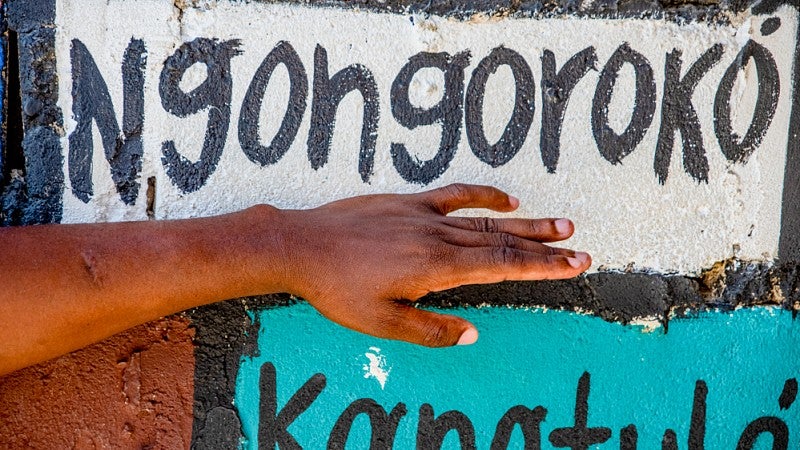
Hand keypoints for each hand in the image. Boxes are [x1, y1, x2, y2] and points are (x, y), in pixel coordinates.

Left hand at [275, 183, 590, 346]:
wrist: (301, 245)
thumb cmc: (337, 289)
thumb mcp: (382, 323)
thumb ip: (431, 330)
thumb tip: (472, 333)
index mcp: (436, 268)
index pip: (502, 266)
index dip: (542, 267)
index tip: (574, 266)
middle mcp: (438, 237)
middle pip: (503, 242)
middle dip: (545, 249)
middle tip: (581, 251)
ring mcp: (425, 215)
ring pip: (487, 220)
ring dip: (526, 223)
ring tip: (561, 225)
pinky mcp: (409, 202)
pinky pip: (456, 195)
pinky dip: (484, 195)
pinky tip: (507, 199)